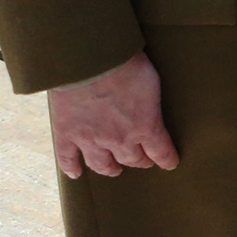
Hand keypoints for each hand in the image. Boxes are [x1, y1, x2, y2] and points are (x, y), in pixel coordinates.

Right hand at [46, 51, 178, 179]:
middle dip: (139, 161)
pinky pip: (68, 158)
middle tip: (142, 160)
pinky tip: (76, 174)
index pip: (160, 151)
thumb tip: (154, 108)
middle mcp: (118, 140)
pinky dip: (72, 168)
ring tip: (114, 170)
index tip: (170, 164)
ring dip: (110, 169)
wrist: (91, 61)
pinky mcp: (66, 134)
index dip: (166, 159)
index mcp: (145, 126)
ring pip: (101, 164)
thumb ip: (153, 102)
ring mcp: (90, 139)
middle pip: (131, 158)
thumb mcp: (154, 83)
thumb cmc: (128, 66)